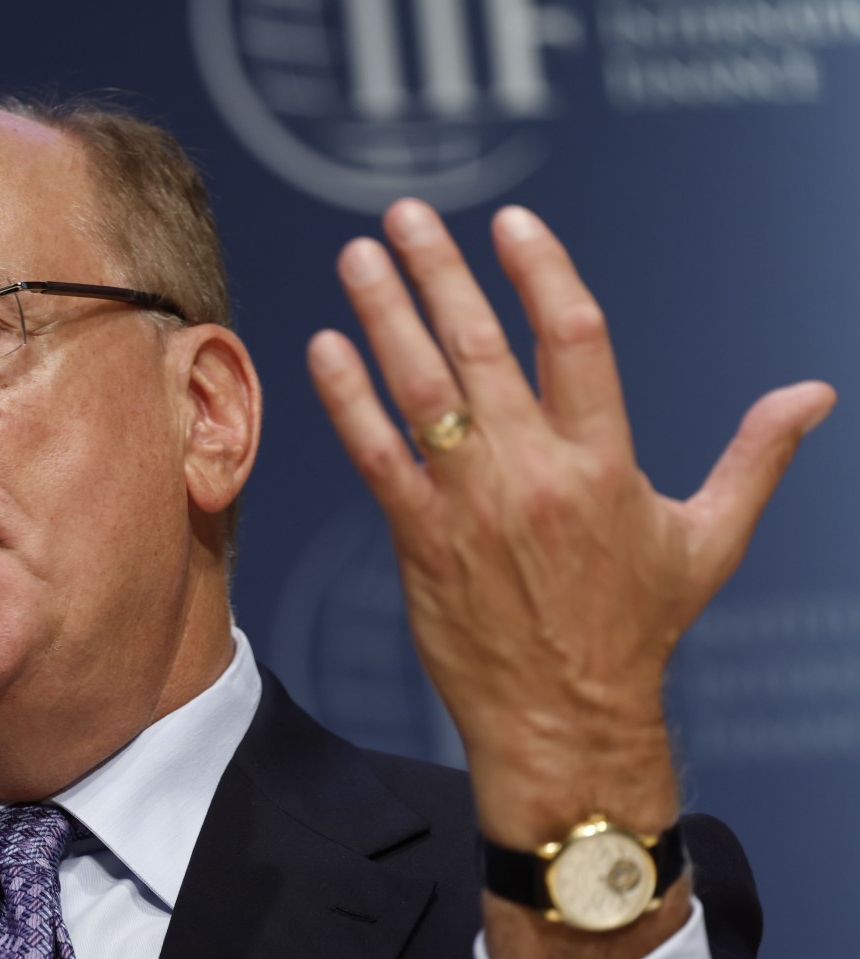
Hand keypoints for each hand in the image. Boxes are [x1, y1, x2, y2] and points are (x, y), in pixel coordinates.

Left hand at [307, 200, 835, 848]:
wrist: (564, 719)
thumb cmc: (633, 630)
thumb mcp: (708, 541)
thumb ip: (757, 458)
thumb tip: (813, 395)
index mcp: (607, 463)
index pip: (577, 338)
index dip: (542, 271)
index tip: (511, 224)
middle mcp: (535, 473)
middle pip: (482, 347)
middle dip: (441, 272)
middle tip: (407, 214)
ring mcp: (472, 505)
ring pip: (421, 390)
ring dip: (386, 315)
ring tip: (360, 257)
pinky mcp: (421, 538)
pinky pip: (376, 456)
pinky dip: (348, 400)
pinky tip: (324, 348)